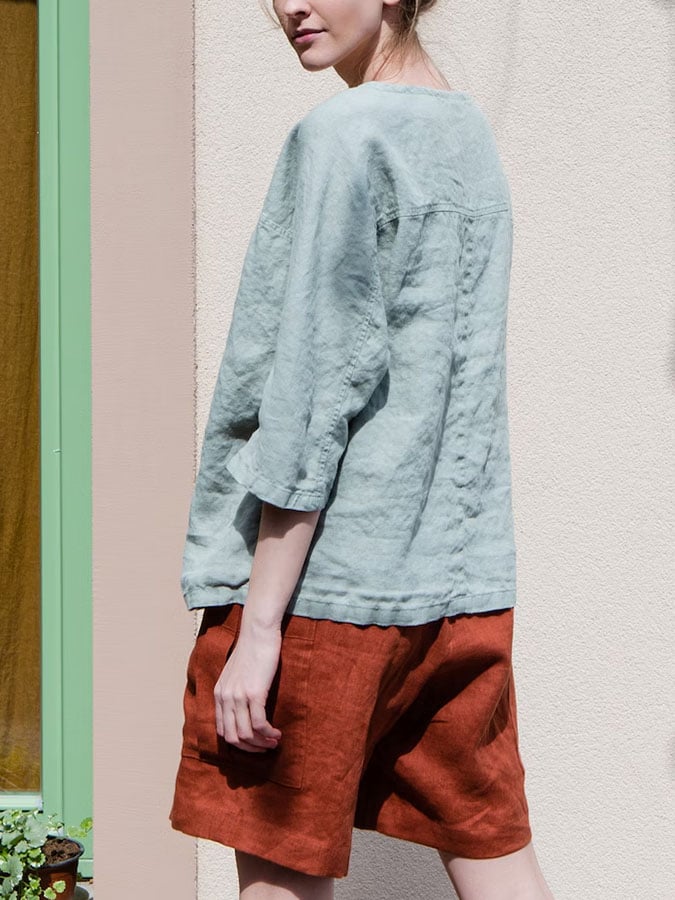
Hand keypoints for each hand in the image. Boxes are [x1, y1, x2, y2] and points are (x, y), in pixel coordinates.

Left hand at [213, 620, 282, 752]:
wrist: (258, 632)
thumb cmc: (252, 649)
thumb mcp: (237, 672)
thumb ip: (236, 690)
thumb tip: (245, 708)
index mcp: (219, 694)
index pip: (221, 730)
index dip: (239, 743)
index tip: (254, 743)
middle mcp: (225, 698)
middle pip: (232, 737)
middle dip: (250, 748)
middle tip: (266, 747)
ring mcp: (238, 696)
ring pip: (245, 734)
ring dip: (261, 743)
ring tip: (274, 741)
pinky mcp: (254, 693)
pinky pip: (258, 724)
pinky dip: (268, 733)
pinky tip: (277, 733)